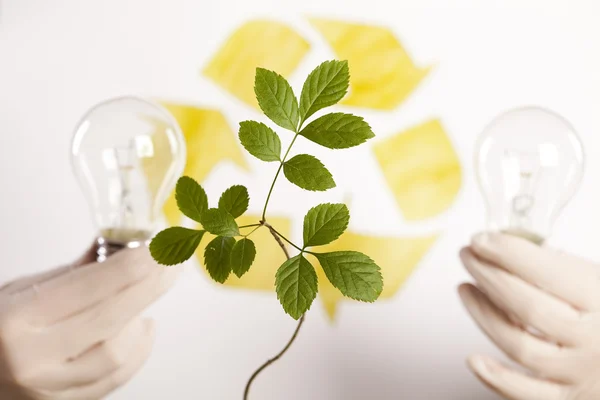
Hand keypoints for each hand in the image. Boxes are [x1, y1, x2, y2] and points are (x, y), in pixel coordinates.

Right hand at [0, 243, 179, 398]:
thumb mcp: (20, 290)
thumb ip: (74, 272)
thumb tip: (124, 247)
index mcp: (17, 319)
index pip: (89, 287)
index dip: (131, 265)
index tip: (157, 249)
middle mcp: (32, 358)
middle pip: (111, 318)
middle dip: (149, 287)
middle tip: (171, 265)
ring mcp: (48, 388)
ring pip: (117, 354)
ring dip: (140, 322)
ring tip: (147, 299)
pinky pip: (113, 380)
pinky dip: (137, 352)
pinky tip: (142, 329)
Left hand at [459, 232, 599, 399]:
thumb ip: (568, 270)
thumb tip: (512, 247)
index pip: (549, 273)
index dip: (508, 253)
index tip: (483, 240)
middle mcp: (594, 340)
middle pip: (526, 306)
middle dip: (488, 276)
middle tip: (468, 255)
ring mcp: (579, 372)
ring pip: (518, 345)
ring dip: (482, 314)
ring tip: (466, 288)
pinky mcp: (569, 399)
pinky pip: (526, 394)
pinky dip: (496, 378)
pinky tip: (474, 359)